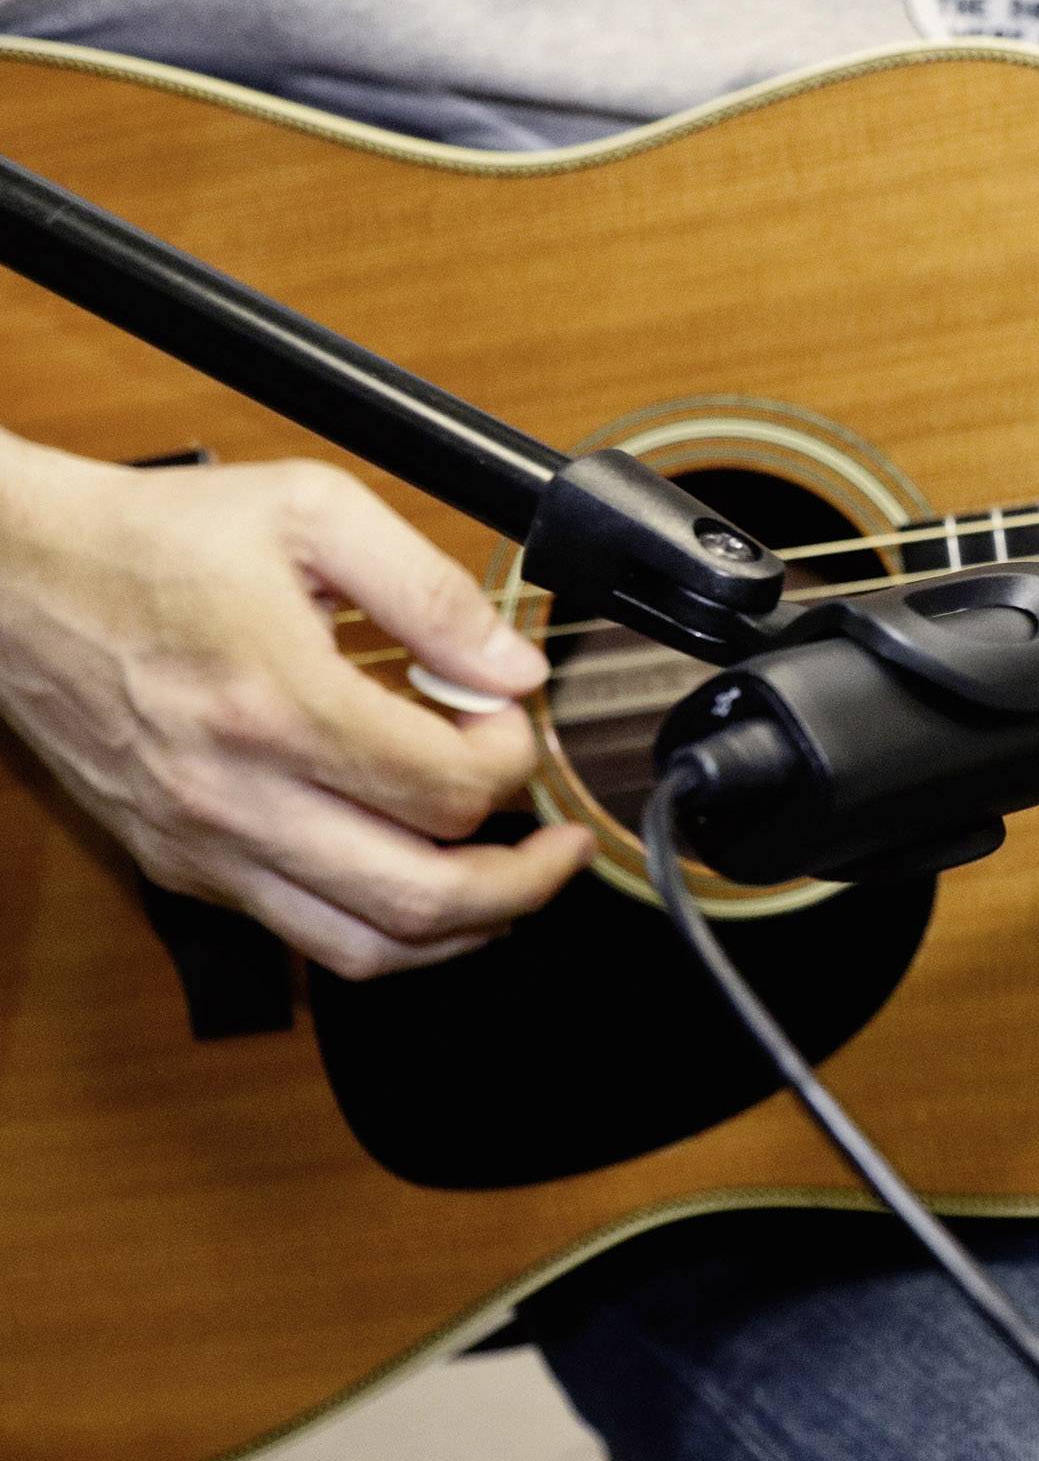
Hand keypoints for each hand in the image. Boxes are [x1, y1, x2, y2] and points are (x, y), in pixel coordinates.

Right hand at [0, 439, 593, 976]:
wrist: (10, 578)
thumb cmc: (149, 541)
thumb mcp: (311, 513)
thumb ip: (430, 591)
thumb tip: (513, 668)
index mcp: (276, 704)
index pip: (446, 790)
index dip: (511, 760)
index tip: (505, 719)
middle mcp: (237, 796)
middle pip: (423, 900)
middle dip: (524, 882)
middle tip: (561, 847)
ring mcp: (205, 845)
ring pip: (367, 947)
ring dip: (465, 928)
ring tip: (512, 884)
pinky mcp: (182, 866)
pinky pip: (306, 935)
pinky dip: (386, 927)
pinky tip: (422, 878)